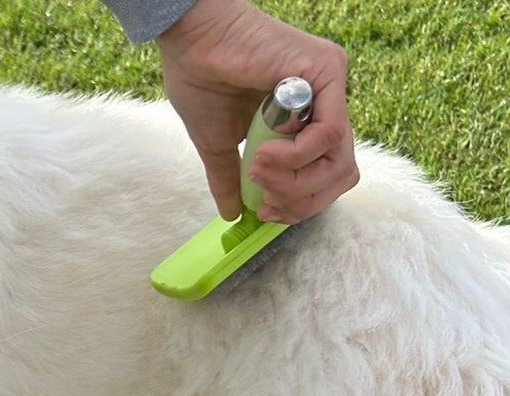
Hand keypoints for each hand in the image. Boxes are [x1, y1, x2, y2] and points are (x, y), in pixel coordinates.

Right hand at [155, 0, 358, 222]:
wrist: (192, 43)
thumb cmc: (201, 82)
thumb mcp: (219, 145)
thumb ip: (231, 178)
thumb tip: (232, 213)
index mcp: (304, 123)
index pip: (326, 177)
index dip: (300, 205)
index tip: (264, 210)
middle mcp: (325, 105)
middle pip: (340, 175)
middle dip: (300, 200)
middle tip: (264, 201)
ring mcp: (331, 87)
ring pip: (339, 160)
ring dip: (294, 180)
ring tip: (257, 170)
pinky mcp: (329, 69)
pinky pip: (330, 133)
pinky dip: (296, 156)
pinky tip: (264, 153)